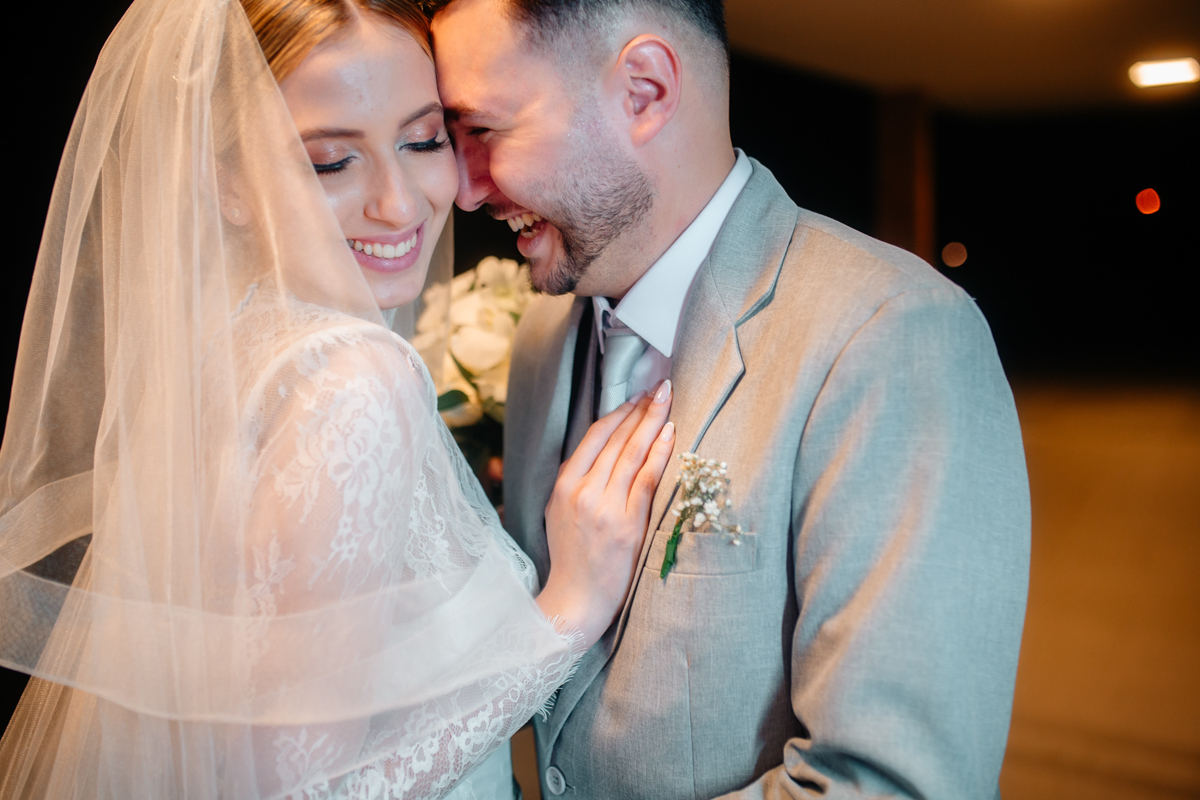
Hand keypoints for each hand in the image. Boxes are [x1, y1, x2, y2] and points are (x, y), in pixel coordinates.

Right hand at [537, 380, 674, 646]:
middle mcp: (581, 492)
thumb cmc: (573, 558)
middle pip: (615, 439)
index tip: (637, 395)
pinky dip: (659, 452)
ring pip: (631, 453)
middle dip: (640, 408)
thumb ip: (579, 482)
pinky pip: (646, 479)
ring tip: (668, 399)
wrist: (576, 601)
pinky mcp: (626, 524)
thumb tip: (608, 449)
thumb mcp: (561, 513)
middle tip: (660, 386)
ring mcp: (604, 507)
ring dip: (652, 421)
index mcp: (563, 486)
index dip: (618, 412)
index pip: (593, 437)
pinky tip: (670, 433)